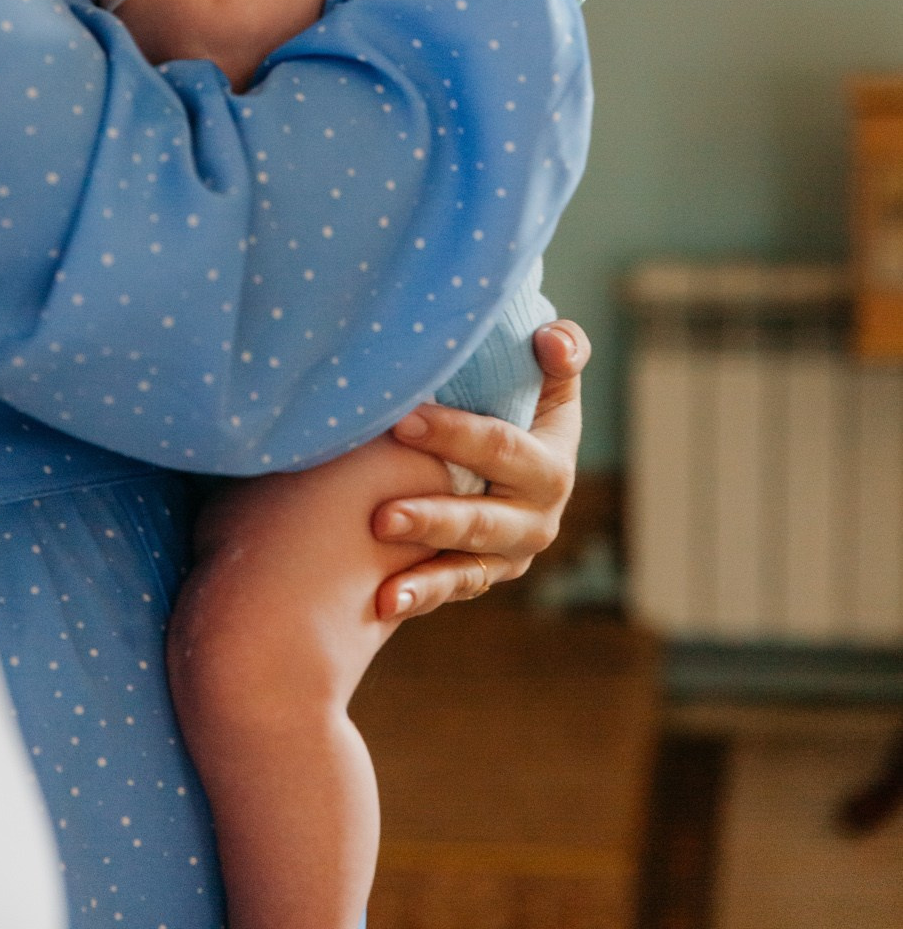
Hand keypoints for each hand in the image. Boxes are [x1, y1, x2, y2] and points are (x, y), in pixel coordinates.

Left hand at [369, 318, 589, 618]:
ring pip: (468, 564)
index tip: (402, 420)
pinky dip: (422, 596)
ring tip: (381, 576)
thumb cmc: (525, 396)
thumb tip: (549, 340)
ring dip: (423, 572)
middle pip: (481, 519)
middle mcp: (537, 517)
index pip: (502, 448)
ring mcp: (511, 553)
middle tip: (381, 516)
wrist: (517, 452)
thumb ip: (562, 348)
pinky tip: (385, 603)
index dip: (454, 435)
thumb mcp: (551, 374)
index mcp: (552, 462)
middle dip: (432, 517)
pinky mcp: (485, 574)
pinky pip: (454, 588)